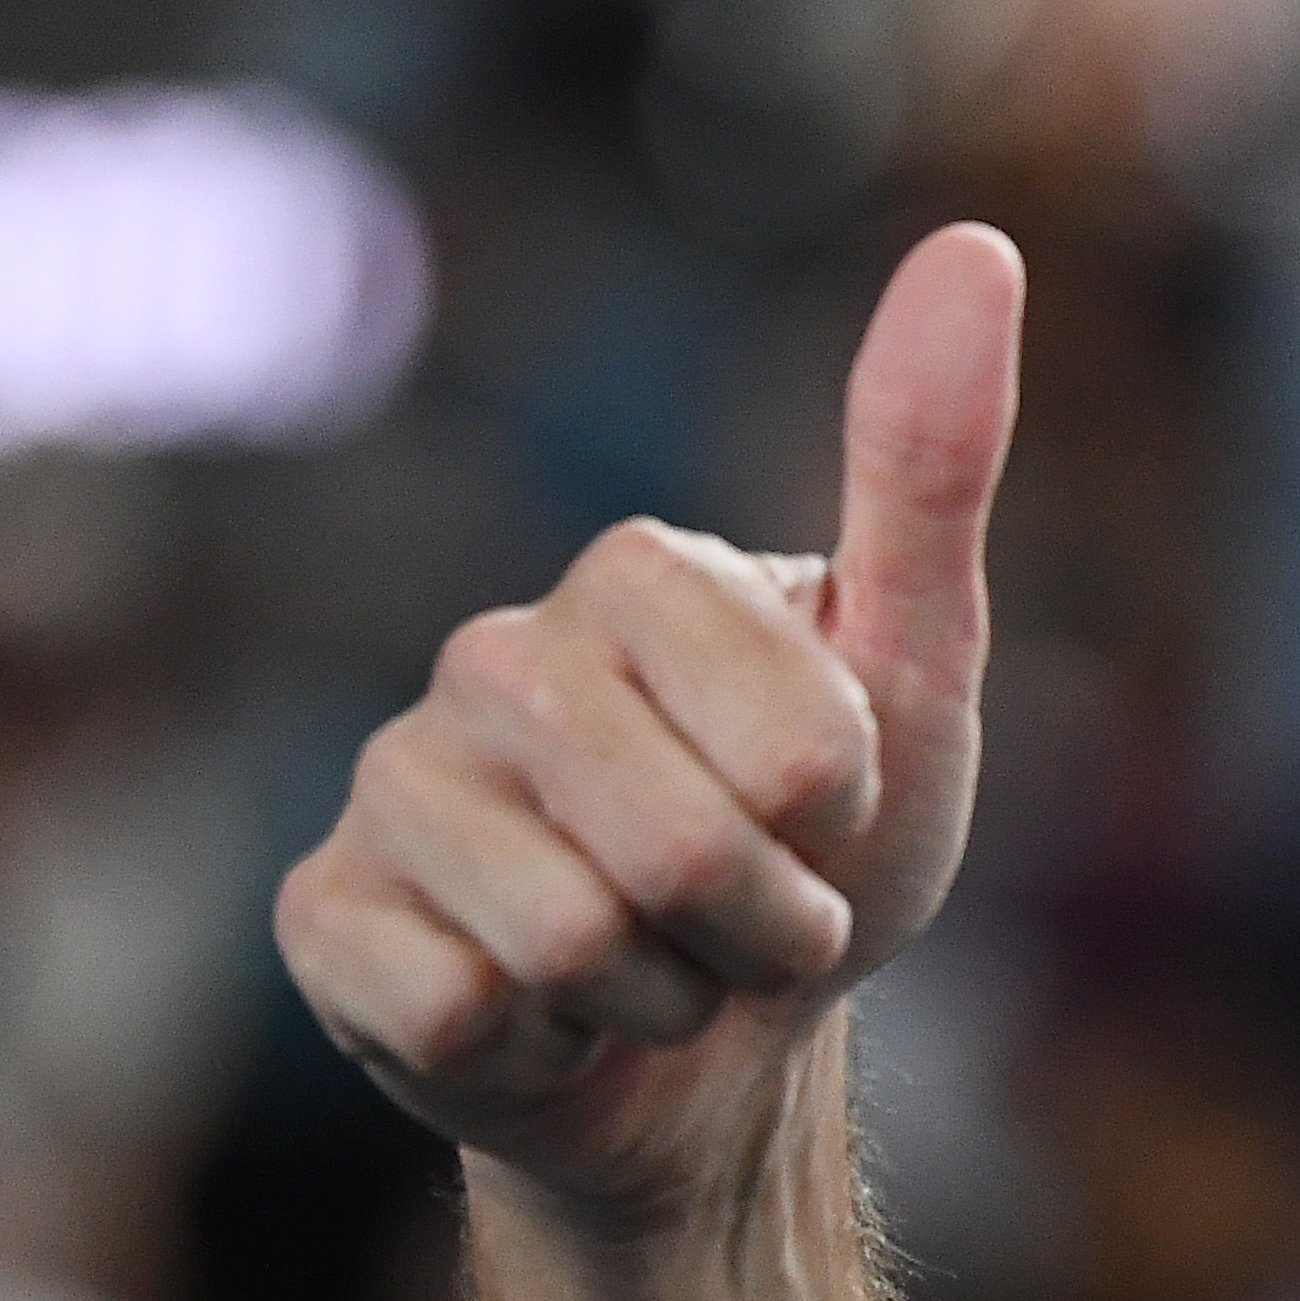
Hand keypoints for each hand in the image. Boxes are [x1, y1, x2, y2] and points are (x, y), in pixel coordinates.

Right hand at [276, 223, 1026, 1230]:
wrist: (719, 1056)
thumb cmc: (827, 852)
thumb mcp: (919, 672)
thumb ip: (930, 469)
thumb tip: (975, 244)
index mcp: (635, 576)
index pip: (801, 747)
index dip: (841, 824)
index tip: (828, 817)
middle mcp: (492, 654)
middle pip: (679, 848)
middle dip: (761, 930)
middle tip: (751, 918)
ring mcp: (392, 782)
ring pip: (566, 941)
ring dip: (660, 996)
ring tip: (655, 966)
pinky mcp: (324, 918)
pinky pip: (452, 1011)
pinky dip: (539, 1054)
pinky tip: (540, 1020)